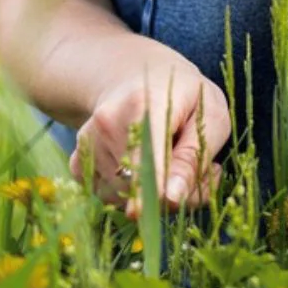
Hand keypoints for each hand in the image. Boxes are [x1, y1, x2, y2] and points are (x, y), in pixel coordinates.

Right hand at [69, 60, 230, 215]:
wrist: (135, 76)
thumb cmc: (184, 95)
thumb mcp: (209, 114)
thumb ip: (194, 155)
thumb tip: (171, 198)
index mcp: (146, 105)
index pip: (145, 154)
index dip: (149, 187)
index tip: (146, 210)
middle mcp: (108, 123)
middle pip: (139, 185)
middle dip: (172, 194)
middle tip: (200, 171)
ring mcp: (88, 143)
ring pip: (124, 197)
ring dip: (152, 195)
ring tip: (169, 163)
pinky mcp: (78, 161)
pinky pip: (107, 198)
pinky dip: (129, 195)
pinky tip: (142, 168)